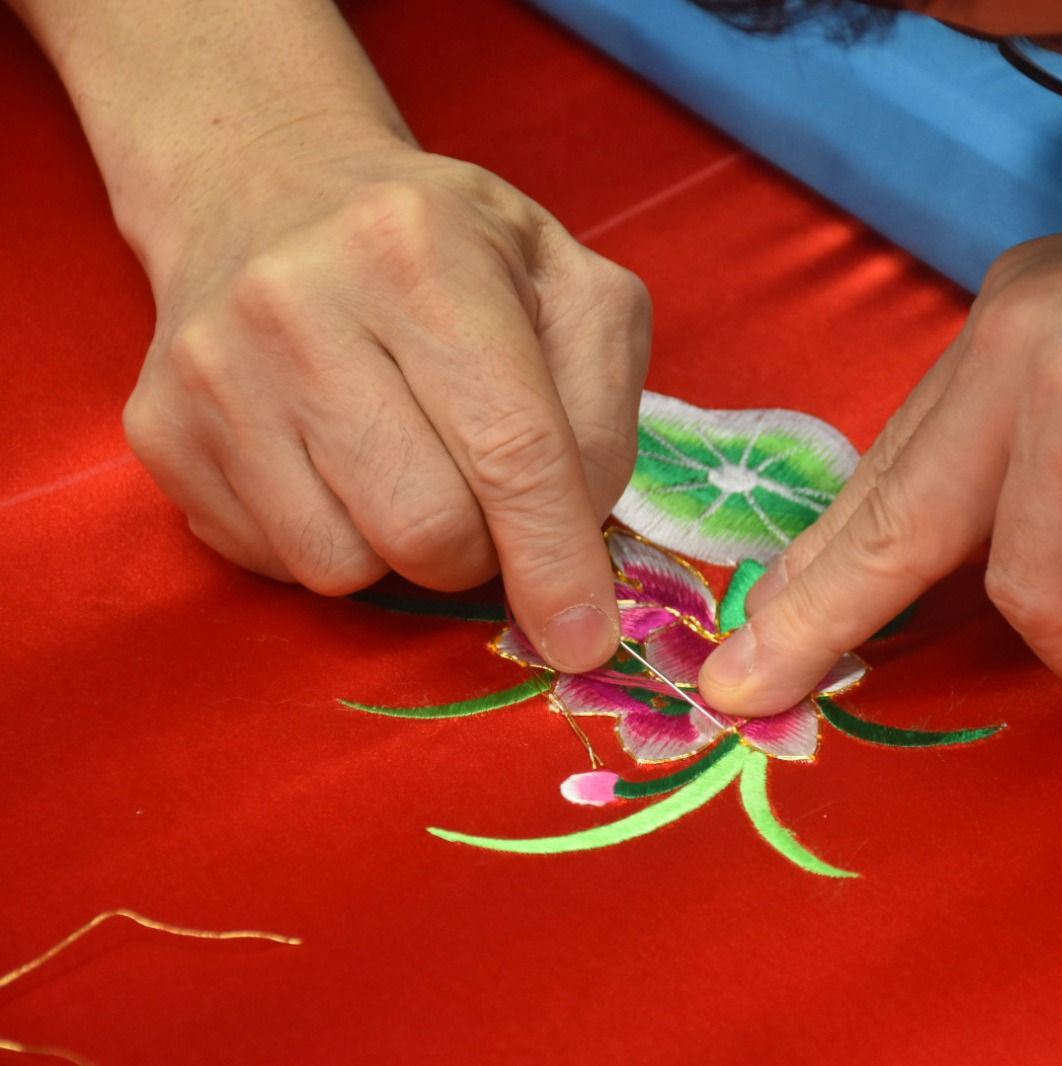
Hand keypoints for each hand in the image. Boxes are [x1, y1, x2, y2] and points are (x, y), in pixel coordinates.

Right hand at [124, 132, 648, 671]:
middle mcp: (298, 302)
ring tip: (403, 464)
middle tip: (481, 492)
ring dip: (400, 552)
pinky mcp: (160, 428)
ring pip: (343, 567)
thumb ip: (602, 407)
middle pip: (428, 530)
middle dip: (482, 549)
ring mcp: (214, 370)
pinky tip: (332, 463)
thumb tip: (574, 553)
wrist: (271, 188)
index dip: (555, 560)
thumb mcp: (567, 283)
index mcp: (422, 250)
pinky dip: (329, 540)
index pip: (511, 449)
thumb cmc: (449, 251)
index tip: (585, 641)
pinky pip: (276, 563)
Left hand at [698, 132, 1061, 712]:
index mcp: (1009, 318)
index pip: (894, 458)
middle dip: (815, 619)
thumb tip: (1005, 513)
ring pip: (1029, 598)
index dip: (828, 551)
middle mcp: (1023, 361)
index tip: (766, 616)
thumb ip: (1052, 403)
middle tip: (749, 688)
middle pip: (894, 527)